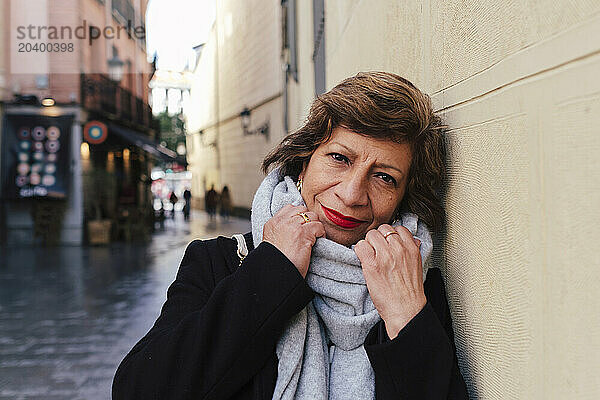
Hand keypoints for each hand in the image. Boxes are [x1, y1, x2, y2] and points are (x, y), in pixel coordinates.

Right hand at [263, 204, 324, 277]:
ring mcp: (293, 226)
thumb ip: (281, 230)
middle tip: (310, 232)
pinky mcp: (303, 233)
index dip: (299, 215)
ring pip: (312, 216)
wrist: (277, 273)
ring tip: (314, 238)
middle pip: (302, 210)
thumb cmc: (277, 262)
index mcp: (273, 223)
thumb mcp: (273, 241)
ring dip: (316, 227)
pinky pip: (318, 226)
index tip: (303, 225)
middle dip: (308, 220)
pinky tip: (317, 242)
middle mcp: (282, 222)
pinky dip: (321, 234)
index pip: (290, 208)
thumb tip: (296, 224)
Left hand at [354, 224, 425, 338]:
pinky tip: (364, 260)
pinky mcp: (372, 265)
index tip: (387, 243)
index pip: (398, 228)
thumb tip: (411, 239)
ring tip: (371, 256)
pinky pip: (360, 246)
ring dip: (368, 244)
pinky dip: (359, 251)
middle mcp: (398, 249)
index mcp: (411, 248)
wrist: (406, 309)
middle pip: (382, 229)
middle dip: (378, 238)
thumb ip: (413, 249)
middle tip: (377, 250)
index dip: (390, 235)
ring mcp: (385, 256)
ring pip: (370, 235)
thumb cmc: (410, 291)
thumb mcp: (417, 265)